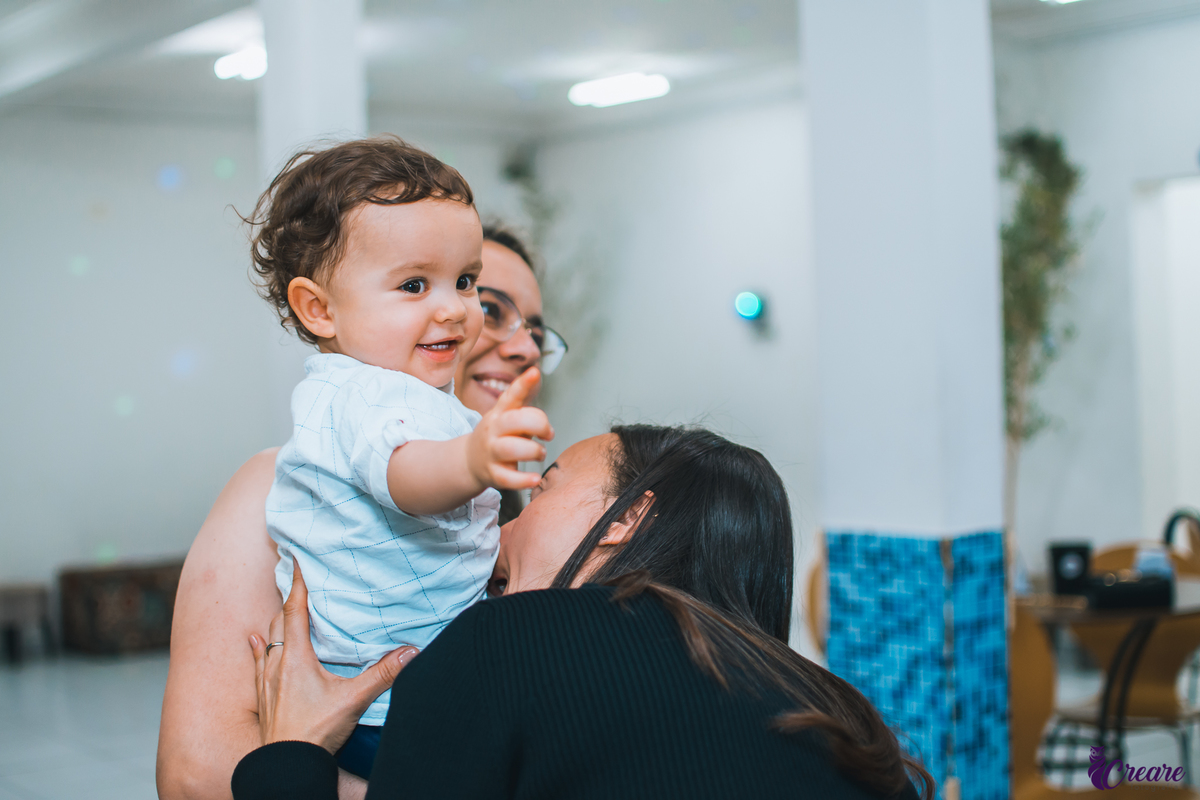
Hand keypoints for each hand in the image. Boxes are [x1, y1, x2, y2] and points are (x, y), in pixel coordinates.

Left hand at [250, 565, 418, 753]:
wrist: (286, 765)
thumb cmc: (314, 731)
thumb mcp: (354, 700)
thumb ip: (382, 674)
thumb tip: (410, 652)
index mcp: (296, 657)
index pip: (295, 611)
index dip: (298, 584)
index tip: (297, 561)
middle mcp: (277, 663)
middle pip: (279, 621)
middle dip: (288, 599)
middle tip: (296, 582)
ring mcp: (266, 681)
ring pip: (267, 640)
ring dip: (275, 622)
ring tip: (281, 608)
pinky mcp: (262, 697)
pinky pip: (256, 663)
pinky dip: (258, 647)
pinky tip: (254, 641)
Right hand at [467, 367, 553, 491]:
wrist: (470, 461)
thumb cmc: (499, 435)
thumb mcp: (507, 415)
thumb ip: (523, 400)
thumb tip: (535, 374)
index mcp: (500, 413)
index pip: (511, 395)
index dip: (523, 384)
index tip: (534, 372)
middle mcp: (494, 430)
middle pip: (514, 421)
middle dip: (538, 424)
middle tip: (548, 434)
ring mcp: (491, 452)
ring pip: (511, 449)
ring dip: (534, 451)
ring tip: (540, 453)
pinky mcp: (493, 474)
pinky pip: (508, 478)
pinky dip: (524, 480)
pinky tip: (535, 479)